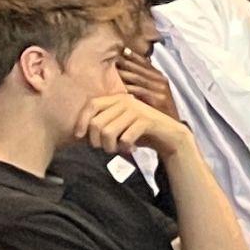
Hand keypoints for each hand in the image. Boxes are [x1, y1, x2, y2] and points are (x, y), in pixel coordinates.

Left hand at [72, 93, 188, 163]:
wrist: (169, 136)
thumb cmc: (140, 132)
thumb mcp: (119, 123)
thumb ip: (103, 122)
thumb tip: (79, 133)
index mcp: (118, 99)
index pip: (91, 104)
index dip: (82, 121)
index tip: (79, 136)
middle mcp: (126, 101)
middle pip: (97, 123)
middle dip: (97, 142)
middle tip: (107, 148)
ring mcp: (137, 110)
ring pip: (108, 132)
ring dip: (110, 147)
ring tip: (117, 150)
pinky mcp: (147, 121)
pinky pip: (124, 138)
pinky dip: (125, 148)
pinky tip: (131, 150)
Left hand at [113, 50, 184, 122]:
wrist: (172, 131)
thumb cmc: (157, 114)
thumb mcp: (152, 97)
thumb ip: (142, 87)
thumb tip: (124, 79)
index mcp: (160, 78)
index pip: (145, 63)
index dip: (133, 57)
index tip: (122, 51)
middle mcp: (161, 81)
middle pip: (140, 68)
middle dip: (126, 63)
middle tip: (113, 58)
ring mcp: (160, 90)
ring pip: (138, 78)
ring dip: (124, 73)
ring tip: (113, 69)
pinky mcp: (158, 99)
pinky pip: (139, 91)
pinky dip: (128, 89)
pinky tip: (118, 89)